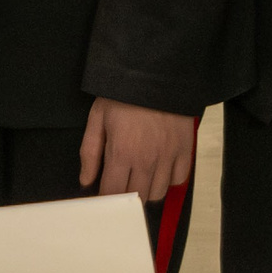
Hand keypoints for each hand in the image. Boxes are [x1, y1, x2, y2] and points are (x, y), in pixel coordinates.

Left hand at [77, 98, 195, 202]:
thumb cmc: (123, 95)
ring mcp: (168, 157)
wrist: (155, 74)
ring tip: (140, 178)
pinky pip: (179, 179)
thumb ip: (90, 152)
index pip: (113, 193)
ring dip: (147, 190)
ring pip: (158, 193)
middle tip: (122, 184)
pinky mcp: (185, 150)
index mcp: (121, 153)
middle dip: (126, 196)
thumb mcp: (98, 118)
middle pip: (136, 198)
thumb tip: (86, 180)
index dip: (106, 199)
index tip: (104, 193)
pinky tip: (160, 170)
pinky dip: (169, 180)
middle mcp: (146, 160)